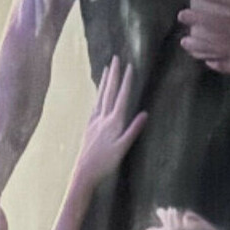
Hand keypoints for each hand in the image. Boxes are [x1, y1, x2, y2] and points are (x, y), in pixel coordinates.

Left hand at [73, 58, 147, 191]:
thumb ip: (133, 130)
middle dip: (114, 74)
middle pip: (109, 92)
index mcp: (114, 122)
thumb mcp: (123, 148)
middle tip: (116, 57)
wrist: (84, 171)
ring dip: (105, 81)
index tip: (129, 66)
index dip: (126, 81)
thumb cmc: (106, 163)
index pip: (121, 97)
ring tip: (107, 68)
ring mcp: (95, 121)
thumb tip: (145, 114)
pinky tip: (98, 92)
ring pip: (101, 96)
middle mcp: (103, 118)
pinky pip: (95, 106)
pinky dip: (98, 95)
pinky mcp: (89, 127)